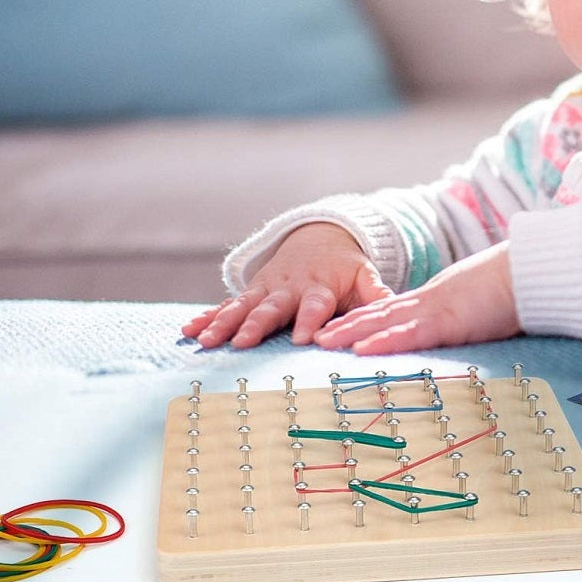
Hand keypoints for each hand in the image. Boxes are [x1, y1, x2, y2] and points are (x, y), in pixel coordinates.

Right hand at [182, 223, 391, 348]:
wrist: (319, 238)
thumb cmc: (345, 269)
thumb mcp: (364, 275)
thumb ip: (376, 294)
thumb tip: (392, 309)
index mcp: (319, 286)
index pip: (315, 305)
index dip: (311, 321)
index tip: (306, 340)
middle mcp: (288, 288)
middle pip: (271, 307)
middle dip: (256, 324)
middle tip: (242, 342)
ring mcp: (266, 290)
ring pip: (242, 307)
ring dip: (225, 323)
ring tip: (207, 341)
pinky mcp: (251, 293)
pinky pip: (226, 305)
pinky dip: (208, 317)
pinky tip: (189, 331)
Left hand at [314, 242, 519, 354]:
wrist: (534, 269)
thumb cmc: (520, 284)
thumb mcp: (488, 299)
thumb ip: (472, 311)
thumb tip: (472, 321)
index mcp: (441, 296)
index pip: (397, 309)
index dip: (368, 317)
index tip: (345, 325)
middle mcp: (432, 300)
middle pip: (380, 313)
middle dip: (347, 324)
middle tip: (317, 336)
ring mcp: (438, 309)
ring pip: (384, 322)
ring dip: (351, 332)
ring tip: (322, 342)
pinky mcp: (449, 321)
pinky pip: (410, 334)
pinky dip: (384, 342)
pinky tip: (361, 349)